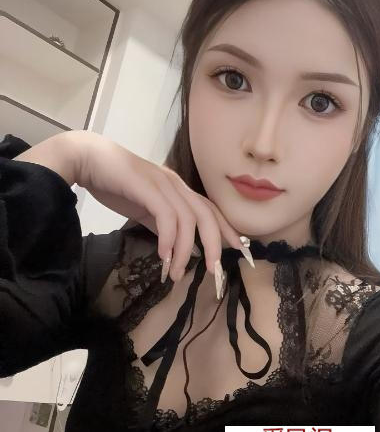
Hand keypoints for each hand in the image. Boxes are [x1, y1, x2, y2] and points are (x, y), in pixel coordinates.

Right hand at [74, 131, 245, 282]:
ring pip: (188, 219)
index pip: (211, 210)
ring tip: (175, 272)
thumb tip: (174, 246)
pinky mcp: (147, 187)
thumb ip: (161, 224)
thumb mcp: (144, 208)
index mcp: (178, 189)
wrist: (87, 159)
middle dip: (215, 244)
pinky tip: (163, 255)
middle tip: (213, 271)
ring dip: (185, 250)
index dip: (227, 230)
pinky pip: (166, 216)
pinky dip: (169, 238)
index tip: (240, 251)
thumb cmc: (115, 183)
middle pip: (207, 215)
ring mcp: (163, 184)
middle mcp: (176, 184)